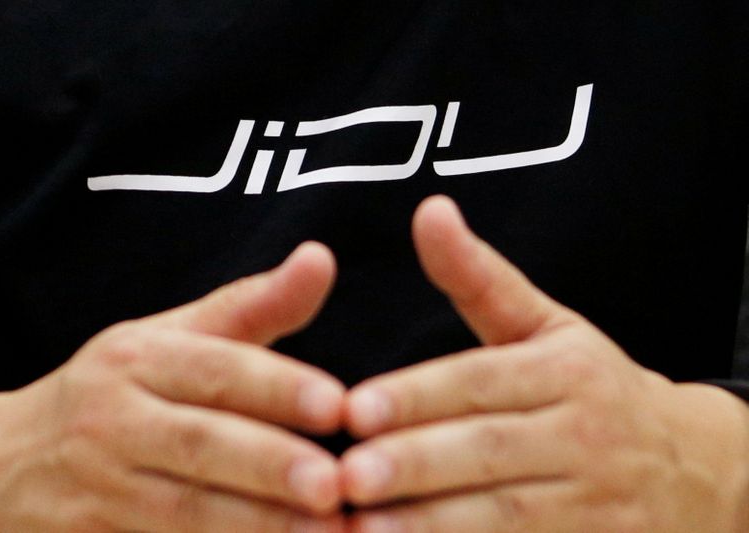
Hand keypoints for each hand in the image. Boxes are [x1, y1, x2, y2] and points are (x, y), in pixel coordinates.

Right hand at [0, 243, 345, 532]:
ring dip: (255, 524)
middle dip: (268, 464)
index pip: (215, 368)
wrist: (8, 460)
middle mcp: (112, 419)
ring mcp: (97, 486)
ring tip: (326, 532)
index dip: (276, 387)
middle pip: (199, 442)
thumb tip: (322, 256)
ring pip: (183, 510)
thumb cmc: (119, 389)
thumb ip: (252, 305)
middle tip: (333, 483)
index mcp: (138, 358)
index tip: (337, 405)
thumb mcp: (174, 337)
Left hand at [342, 196, 748, 531]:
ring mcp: (598, 502)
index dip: (418, 396)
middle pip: (490, 448)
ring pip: (508, 514)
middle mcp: (585, 434)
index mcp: (566, 371)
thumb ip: (480, 277)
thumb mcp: (546, 326)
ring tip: (369, 528)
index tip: (354, 409)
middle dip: (419, 463)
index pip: (481, 380)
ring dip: (435, 525)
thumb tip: (429, 210)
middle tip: (349, 475)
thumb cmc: (595, 389)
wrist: (694, 466)